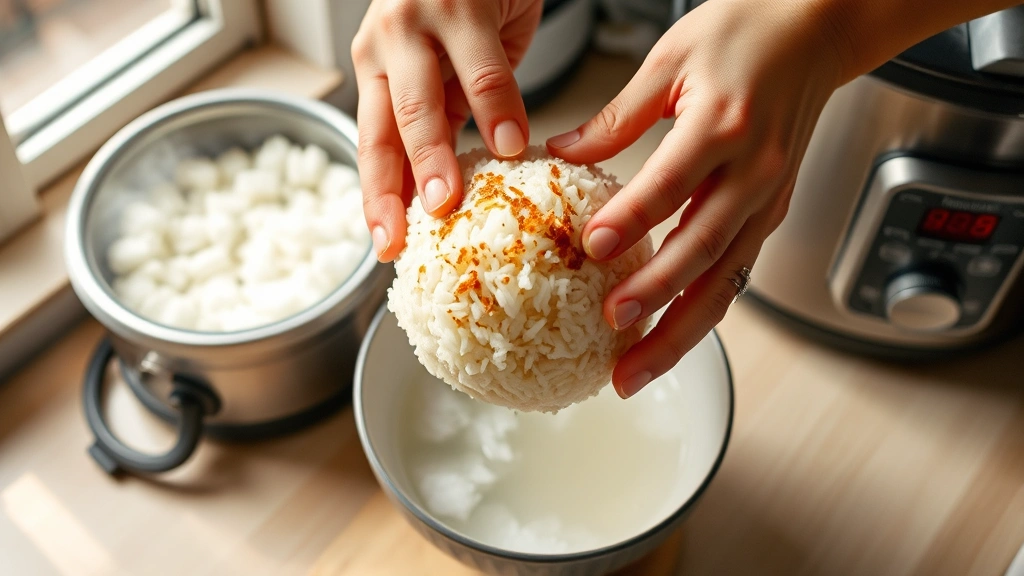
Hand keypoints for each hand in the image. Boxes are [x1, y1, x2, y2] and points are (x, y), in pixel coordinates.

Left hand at [352, 0, 542, 261]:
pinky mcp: (456, 3)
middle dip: (393, 192)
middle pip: (383, 132)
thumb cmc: (471, 10)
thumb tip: (445, 191)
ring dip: (435, 159)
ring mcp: (414, 22)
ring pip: (420, 103)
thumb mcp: (446, 70)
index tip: (386, 247)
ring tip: (450, 203)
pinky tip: (511, 144)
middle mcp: (384, 47)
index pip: (373, 146)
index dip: (379, 200)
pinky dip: (498, 109)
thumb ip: (443, 120)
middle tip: (409, 236)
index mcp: (378, 70)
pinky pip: (480, 68)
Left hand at [547, 0, 845, 397]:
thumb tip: (560, 154)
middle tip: (614, 334)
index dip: (633, 218)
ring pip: (725, 280)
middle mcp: (755, 171)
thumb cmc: (746, 34)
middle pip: (705, 250)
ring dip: (681, 331)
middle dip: (659, 300)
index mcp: (725, 124)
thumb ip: (615, 117)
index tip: (594, 248)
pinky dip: (702, 310)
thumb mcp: (669, 59)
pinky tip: (669, 338)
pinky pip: (736, 273)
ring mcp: (769, 198)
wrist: (816, 31)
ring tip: (635, 371)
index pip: (672, 182)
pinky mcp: (772, 213)